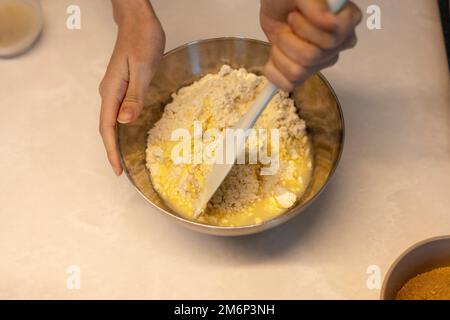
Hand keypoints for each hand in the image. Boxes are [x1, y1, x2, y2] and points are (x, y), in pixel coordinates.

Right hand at [99, 0, 164, 175]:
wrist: (138, 22)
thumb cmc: (142, 41)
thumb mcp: (143, 69)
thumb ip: (134, 96)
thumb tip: (124, 121)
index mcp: (112, 91)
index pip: (107, 128)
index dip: (111, 150)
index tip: (117, 170)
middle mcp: (109, 93)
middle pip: (106, 128)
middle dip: (112, 150)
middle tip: (120, 170)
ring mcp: (114, 90)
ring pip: (111, 121)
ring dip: (116, 141)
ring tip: (123, 159)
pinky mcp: (121, 86)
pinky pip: (118, 112)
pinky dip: (121, 127)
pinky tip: (128, 133)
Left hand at [260, 0, 361, 90]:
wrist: (276, 4)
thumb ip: (315, 4)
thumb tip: (329, 22)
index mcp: (348, 21)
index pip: (331, 38)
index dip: (306, 29)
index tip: (294, 14)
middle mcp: (340, 44)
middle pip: (312, 57)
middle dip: (288, 39)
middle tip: (287, 22)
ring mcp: (323, 62)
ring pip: (299, 72)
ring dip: (280, 52)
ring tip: (281, 35)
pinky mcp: (304, 73)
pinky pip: (289, 84)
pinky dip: (274, 71)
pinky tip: (274, 53)